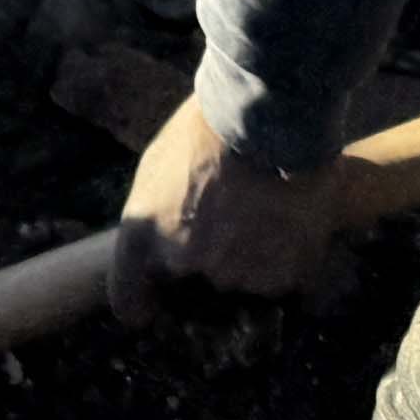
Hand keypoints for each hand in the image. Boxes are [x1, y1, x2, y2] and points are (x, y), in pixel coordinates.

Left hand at [120, 99, 362, 300]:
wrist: (271, 115)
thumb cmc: (208, 129)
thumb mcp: (158, 167)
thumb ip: (155, 217)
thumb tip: (160, 249)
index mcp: (145, 236)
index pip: (130, 303)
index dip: (144, 304)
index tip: (156, 299)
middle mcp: (185, 265)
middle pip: (195, 293)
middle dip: (207, 270)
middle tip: (227, 225)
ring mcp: (236, 276)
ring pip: (242, 286)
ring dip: (250, 262)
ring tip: (262, 213)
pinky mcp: (285, 278)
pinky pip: (283, 282)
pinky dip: (286, 261)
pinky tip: (288, 222)